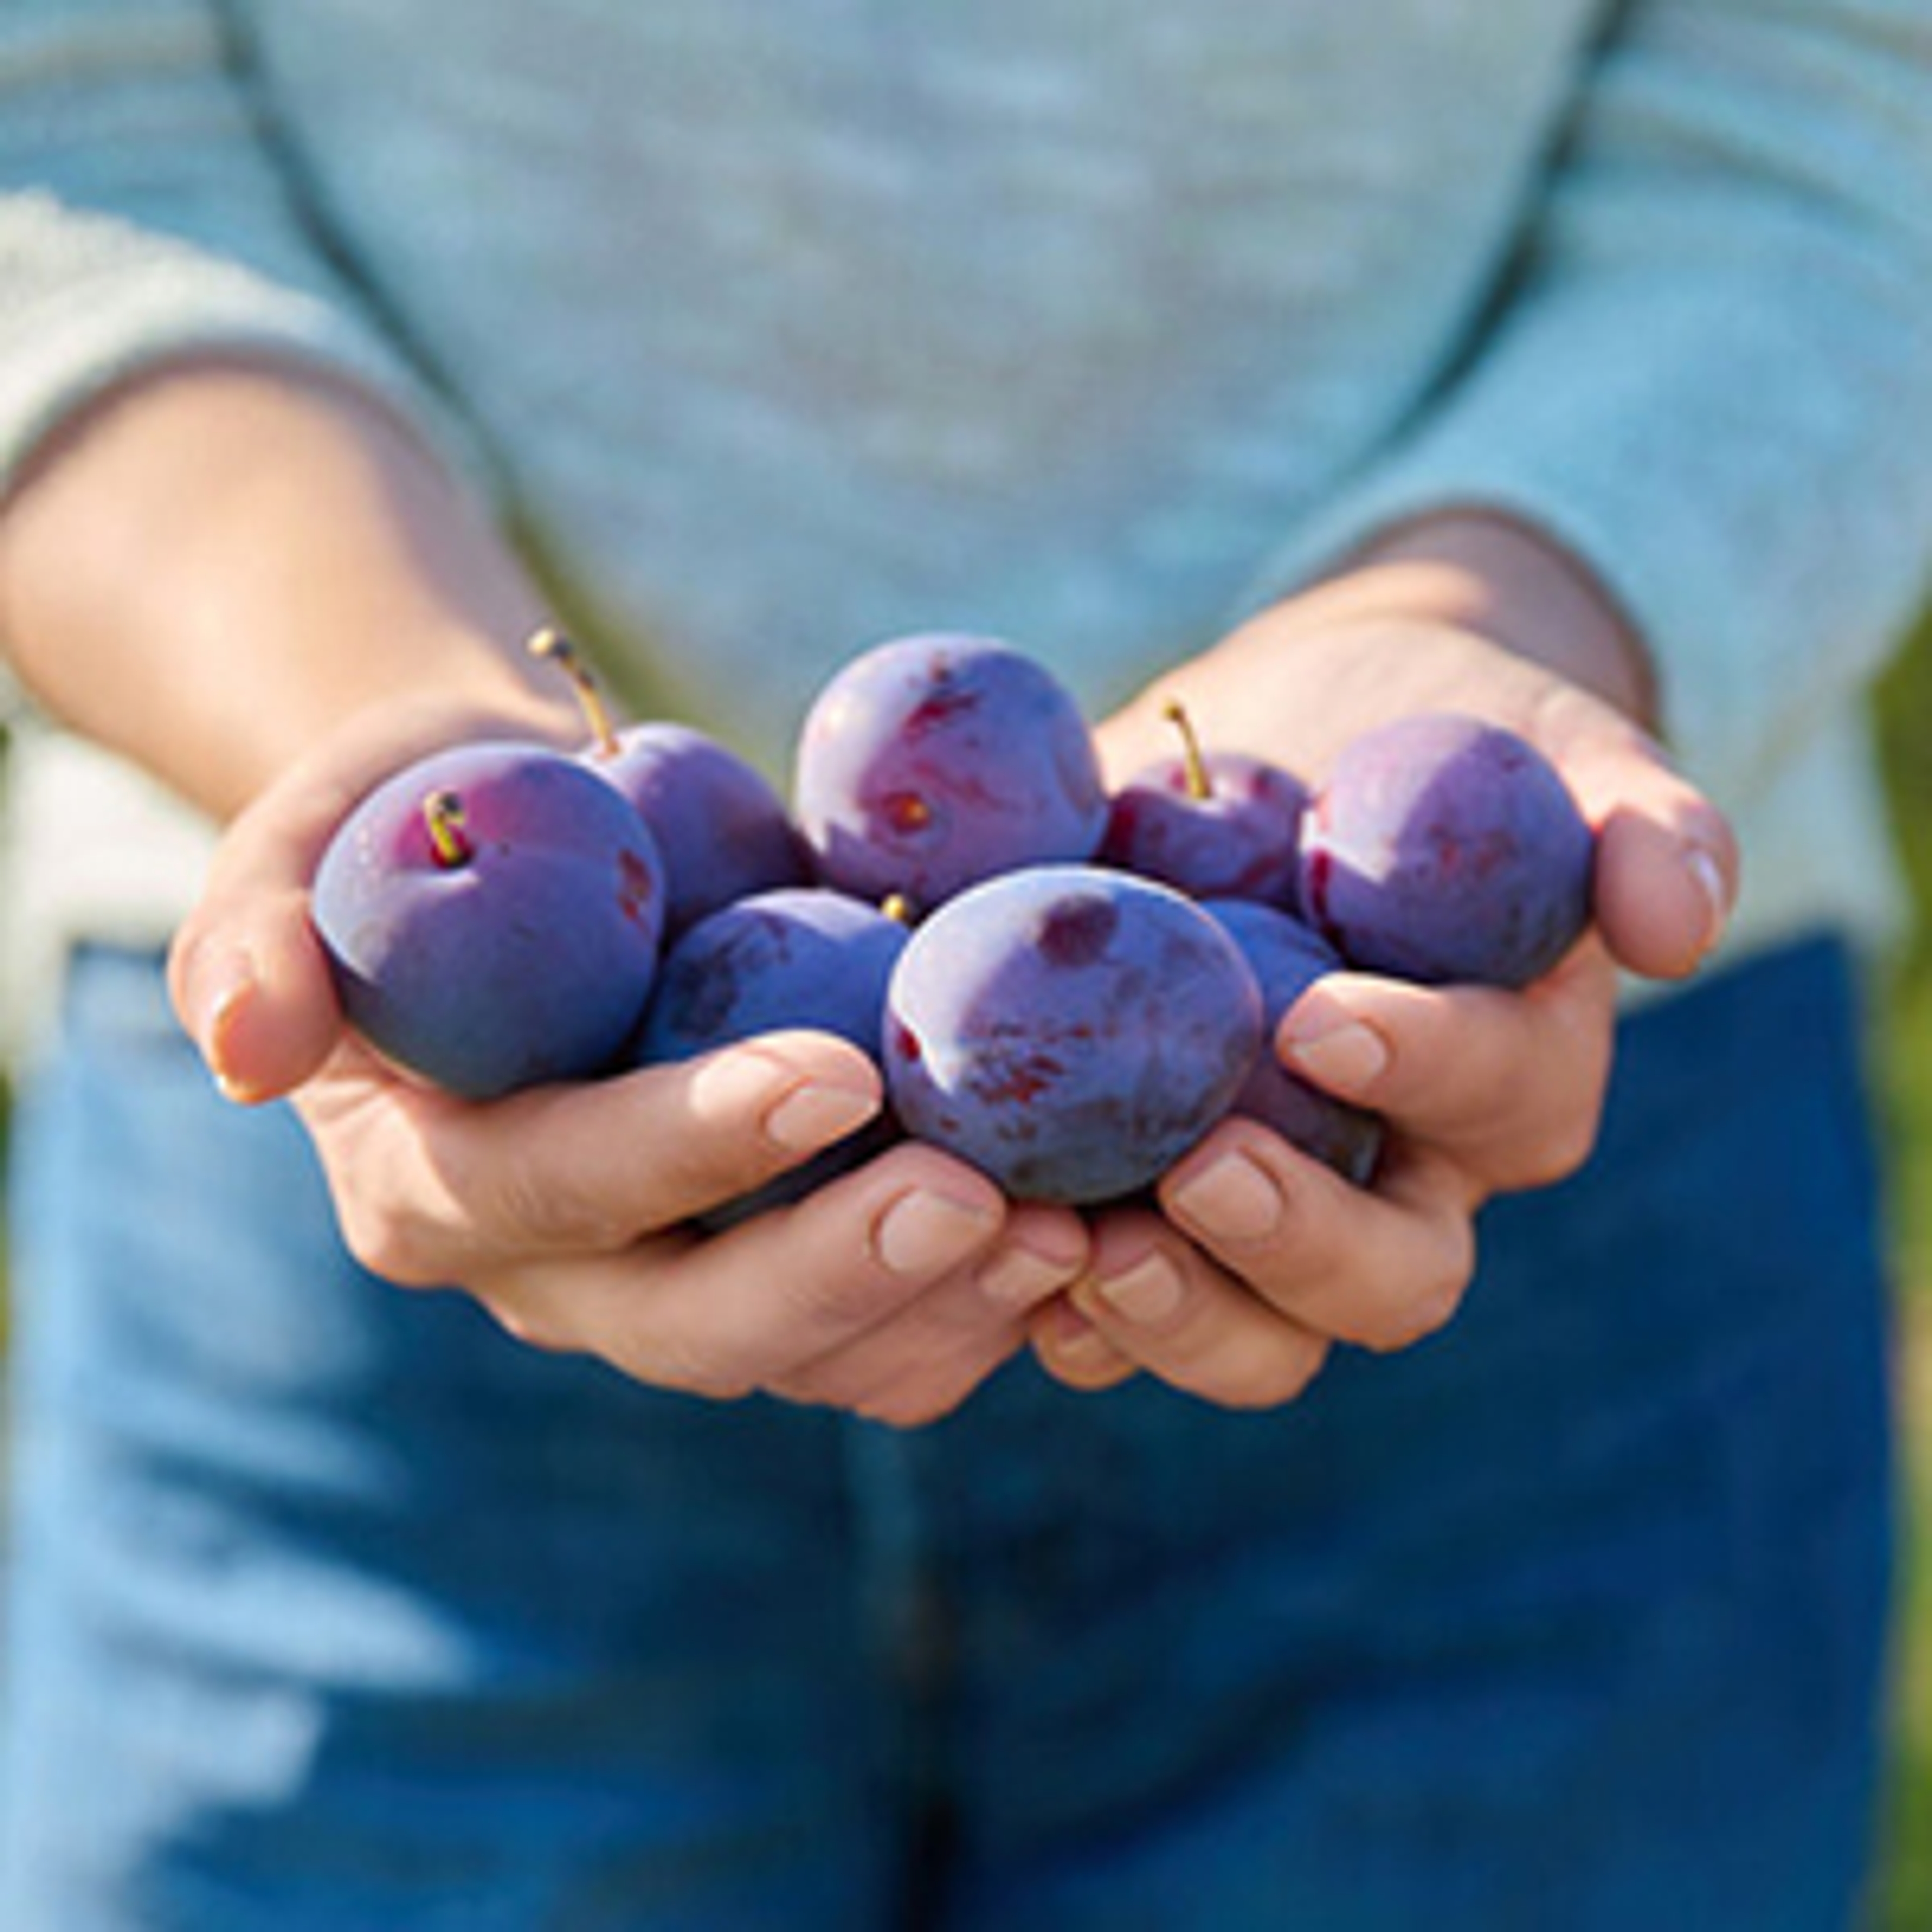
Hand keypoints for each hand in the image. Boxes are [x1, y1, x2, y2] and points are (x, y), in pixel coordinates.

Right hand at [168, 698, 1087, 1426]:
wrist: (540, 852)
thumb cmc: (430, 822)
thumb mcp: (309, 834)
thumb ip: (256, 929)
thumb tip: (246, 1048)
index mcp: (438, 1181)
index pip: (558, 1186)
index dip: (684, 1146)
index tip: (829, 1078)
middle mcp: (557, 1273)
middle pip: (698, 1323)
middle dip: (845, 1271)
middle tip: (992, 1203)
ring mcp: (676, 1286)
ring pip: (813, 1358)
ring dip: (947, 1310)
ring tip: (1079, 1232)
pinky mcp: (779, 1267)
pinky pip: (885, 1339)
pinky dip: (982, 1305)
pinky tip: (1085, 1235)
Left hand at [1029, 531, 1738, 1406]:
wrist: (1291, 749)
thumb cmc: (1439, 740)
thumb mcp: (1551, 748)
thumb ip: (1639, 822)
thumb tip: (1682, 926)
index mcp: (1504, 1081)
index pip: (1504, 1111)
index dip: (1431, 1075)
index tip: (1325, 1016)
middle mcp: (1392, 1176)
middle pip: (1386, 1278)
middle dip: (1298, 1245)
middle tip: (1200, 1168)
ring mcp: (1259, 1205)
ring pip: (1251, 1333)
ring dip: (1170, 1314)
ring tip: (1074, 1247)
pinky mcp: (1135, 1199)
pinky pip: (1107, 1307)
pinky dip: (1050, 1303)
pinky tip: (989, 1254)